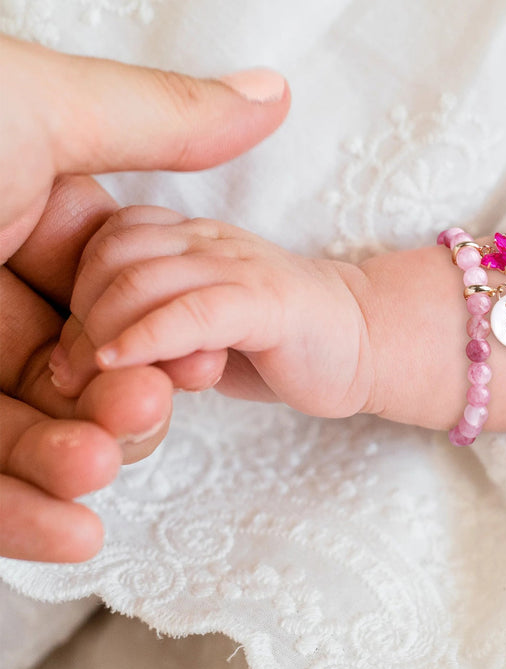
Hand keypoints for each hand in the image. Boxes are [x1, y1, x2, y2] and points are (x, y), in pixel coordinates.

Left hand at [0, 36, 289, 561]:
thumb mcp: (35, 110)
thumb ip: (166, 123)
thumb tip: (273, 95)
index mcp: (18, 213)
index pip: (117, 294)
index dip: (161, 333)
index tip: (200, 359)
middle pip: (83, 371)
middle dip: (125, 403)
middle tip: (144, 408)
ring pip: (26, 431)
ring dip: (77, 462)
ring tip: (101, 469)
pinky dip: (19, 513)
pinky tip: (70, 529)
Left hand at [50, 207, 374, 418]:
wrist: (364, 339)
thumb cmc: (278, 339)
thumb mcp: (209, 321)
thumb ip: (158, 319)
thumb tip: (98, 354)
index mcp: (191, 239)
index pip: (111, 237)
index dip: (81, 286)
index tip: (77, 346)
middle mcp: (208, 241)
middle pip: (114, 254)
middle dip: (82, 314)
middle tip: (75, 372)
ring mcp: (240, 267)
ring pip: (143, 281)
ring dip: (102, 333)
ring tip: (91, 379)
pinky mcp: (269, 304)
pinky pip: (193, 313)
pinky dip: (147, 337)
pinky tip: (121, 364)